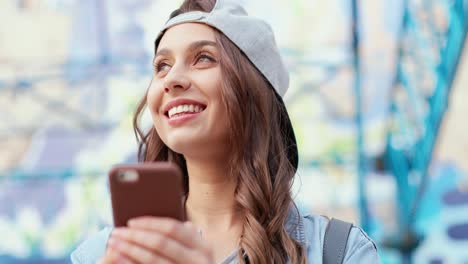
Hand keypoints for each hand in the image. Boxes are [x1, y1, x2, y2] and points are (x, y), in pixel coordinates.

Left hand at [98, 217, 213, 263]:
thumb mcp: (196, 251)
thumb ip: (185, 235)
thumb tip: (164, 209)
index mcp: (203, 246)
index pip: (173, 228)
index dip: (150, 223)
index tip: (130, 221)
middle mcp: (197, 260)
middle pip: (160, 243)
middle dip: (135, 236)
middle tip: (116, 231)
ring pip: (152, 259)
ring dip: (129, 250)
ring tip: (113, 243)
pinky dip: (129, 263)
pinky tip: (117, 258)